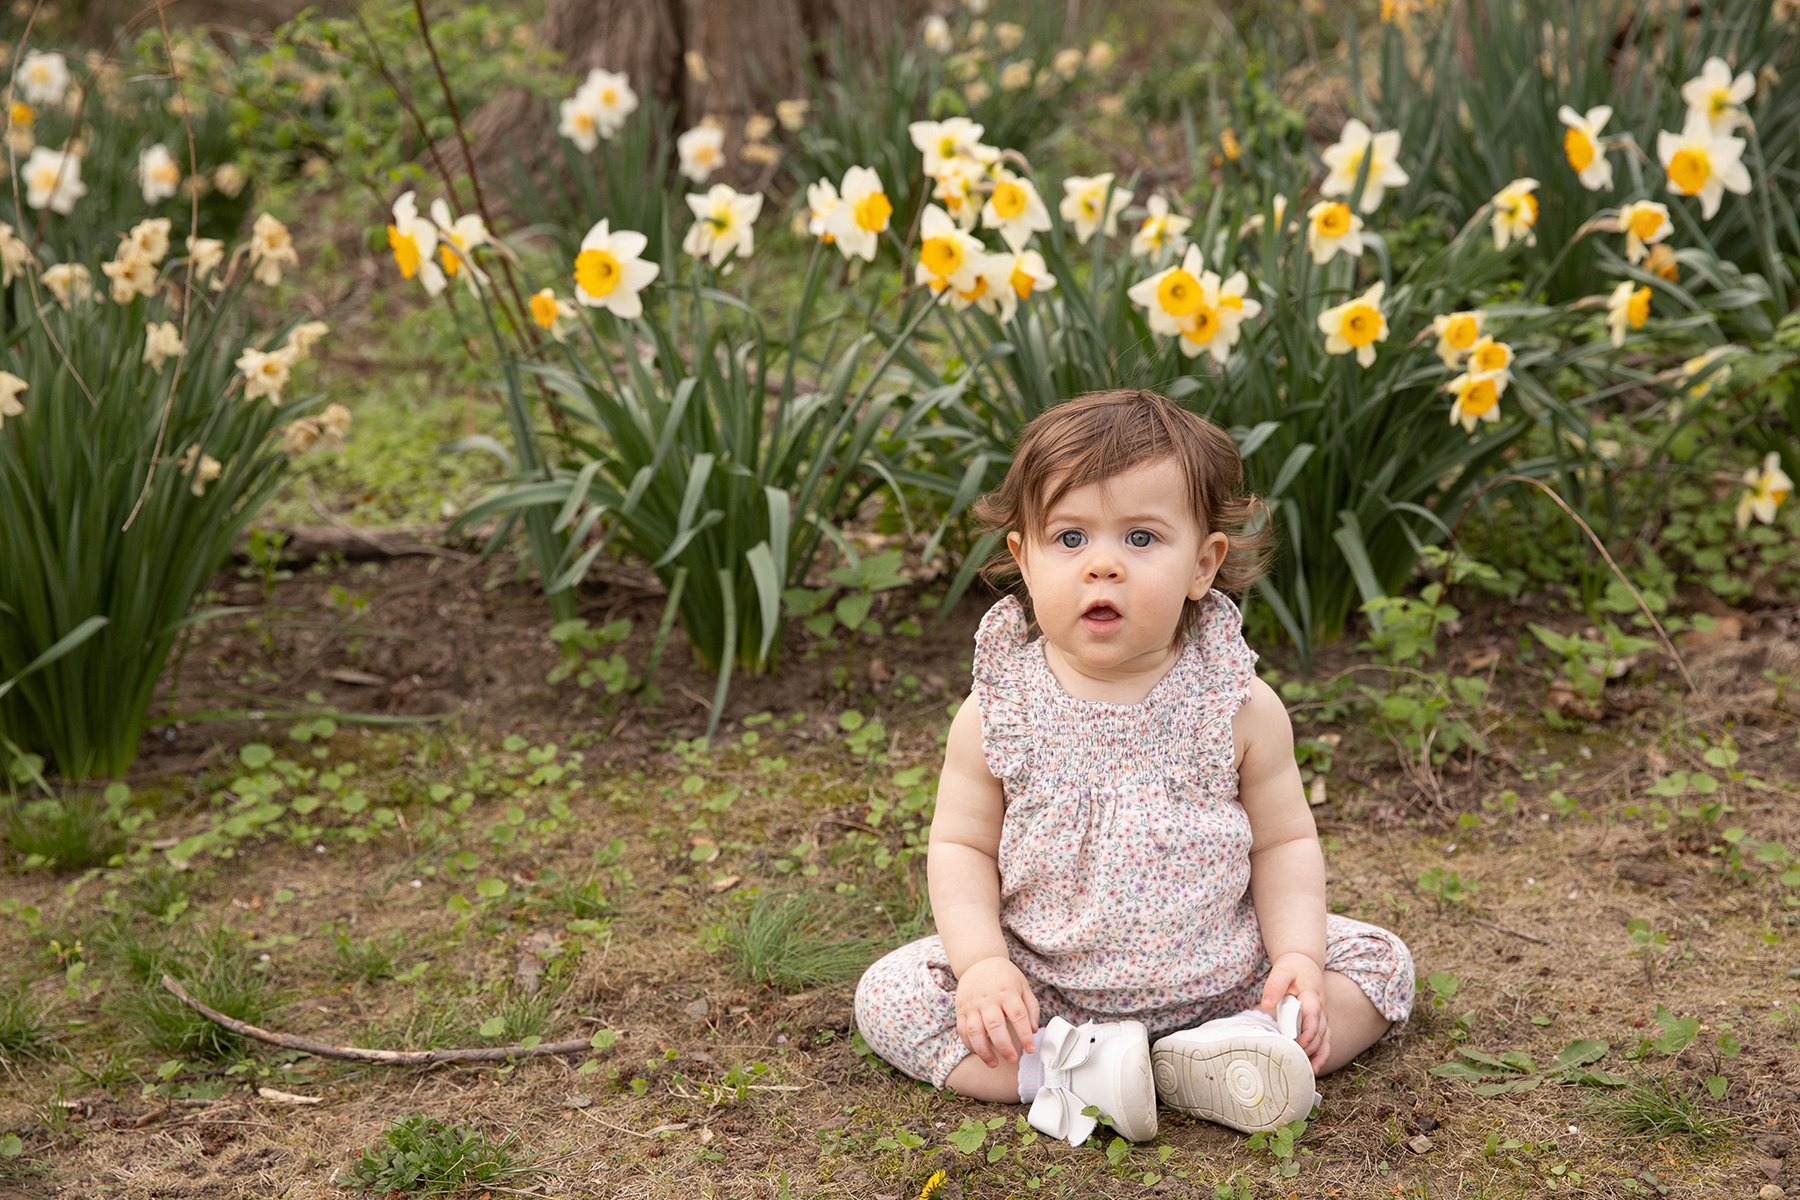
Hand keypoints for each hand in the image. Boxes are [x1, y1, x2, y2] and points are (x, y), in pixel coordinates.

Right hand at [953, 956, 1040, 1068]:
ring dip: (984, 1051)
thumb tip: (1033, 1030)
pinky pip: (963, 1031)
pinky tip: (980, 1053)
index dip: (1025, 1034)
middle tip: (1012, 1059)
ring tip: (994, 1063)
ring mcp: (972, 1005)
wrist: (979, 961)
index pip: (1018, 1015)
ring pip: (975, 1031)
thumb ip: (1031, 1008)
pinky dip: (970, 1045)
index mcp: (1007, 992)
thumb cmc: (1005, 977)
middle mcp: (988, 999)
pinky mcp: (961, 1010)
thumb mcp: (1023, 986)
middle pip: (995, 1025)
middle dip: (1004, 1046)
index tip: (1031, 1049)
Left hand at [1261, 952, 1329, 1072]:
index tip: (1299, 1045)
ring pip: (1325, 1039)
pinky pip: (1325, 1040)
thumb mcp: (1282, 971)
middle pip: (1320, 1032)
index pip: (1313, 1017)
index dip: (1308, 1032)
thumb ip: (1274, 986)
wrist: (1305, 963)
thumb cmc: (1293, 968)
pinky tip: (1314, 1067)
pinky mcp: (1321, 1022)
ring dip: (1318, 1055)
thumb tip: (1266, 1004)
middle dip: (1311, 1048)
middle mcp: (1321, 1009)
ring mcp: (1323, 1017)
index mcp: (1312, 996)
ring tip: (1308, 1071)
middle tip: (1296, 1061)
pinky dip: (1322, 1054)